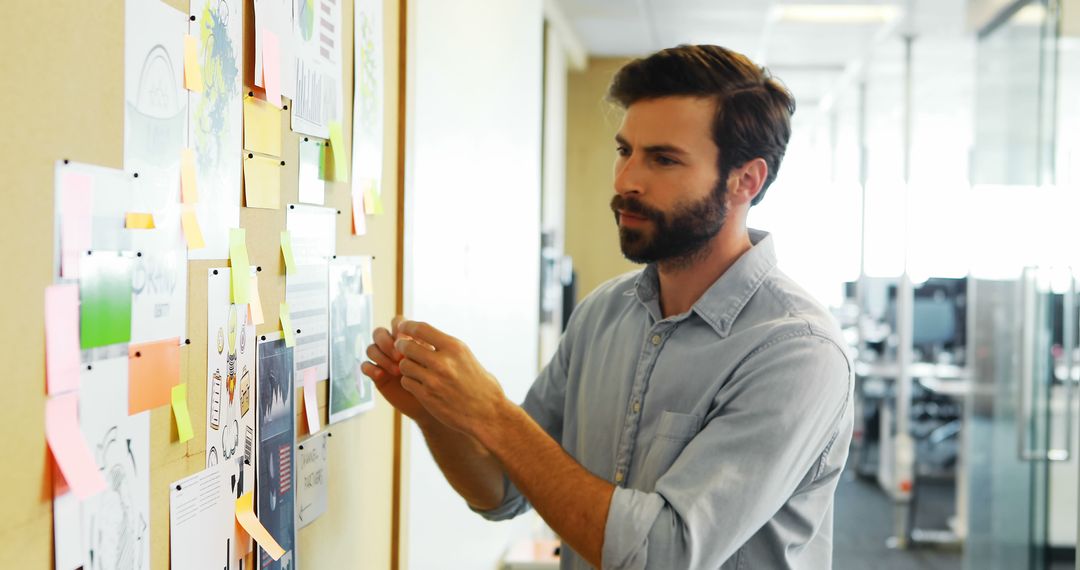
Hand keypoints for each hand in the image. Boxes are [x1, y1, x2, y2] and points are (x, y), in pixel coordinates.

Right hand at [361, 316, 433, 423]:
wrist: (436, 401)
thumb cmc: (442, 379)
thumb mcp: (437, 361)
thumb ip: (425, 348)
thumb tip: (412, 339)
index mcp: (409, 337)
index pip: (396, 322)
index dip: (398, 328)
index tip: (408, 339)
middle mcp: (394, 346)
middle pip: (379, 333)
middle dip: (386, 342)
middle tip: (400, 357)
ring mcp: (384, 360)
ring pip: (371, 348)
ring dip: (381, 356)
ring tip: (397, 370)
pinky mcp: (378, 375)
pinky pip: (365, 366)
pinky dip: (370, 368)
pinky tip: (381, 375)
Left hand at [394, 320, 509, 436]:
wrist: (488, 413)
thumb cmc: (479, 384)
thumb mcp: (466, 357)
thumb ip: (446, 347)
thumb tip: (423, 335)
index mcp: (455, 347)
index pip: (421, 328)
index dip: (407, 326)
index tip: (402, 327)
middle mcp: (444, 362)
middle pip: (407, 346)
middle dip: (402, 346)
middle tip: (402, 349)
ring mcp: (434, 380)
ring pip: (404, 365)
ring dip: (406, 366)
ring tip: (414, 369)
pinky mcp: (427, 396)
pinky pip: (406, 382)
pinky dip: (409, 381)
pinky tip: (417, 383)